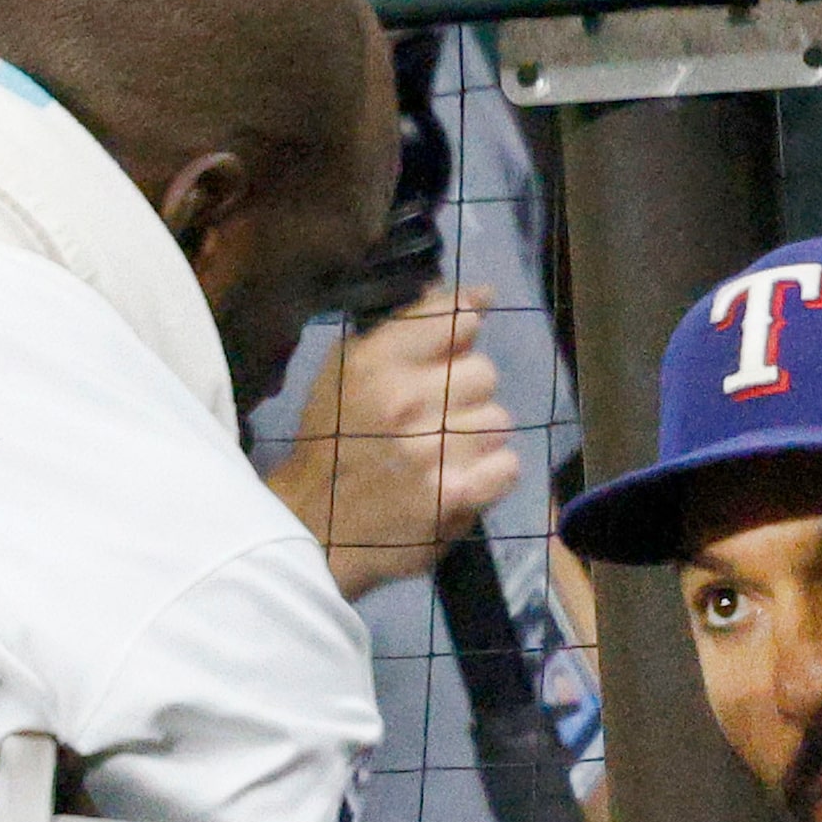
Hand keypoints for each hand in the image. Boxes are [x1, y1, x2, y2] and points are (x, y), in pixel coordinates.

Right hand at [269, 288, 522, 600]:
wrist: (313, 526)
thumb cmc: (335, 440)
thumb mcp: (350, 369)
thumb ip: (412, 327)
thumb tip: (480, 296)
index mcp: (377, 361)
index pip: (458, 320)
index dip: (459, 339)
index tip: (445, 361)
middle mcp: (406, 400)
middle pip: (485, 373)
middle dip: (466, 394)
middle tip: (435, 420)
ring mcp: (432, 450)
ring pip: (499, 421)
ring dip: (478, 439)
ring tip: (444, 455)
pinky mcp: (454, 495)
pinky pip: (508, 466)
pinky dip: (491, 475)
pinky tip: (462, 480)